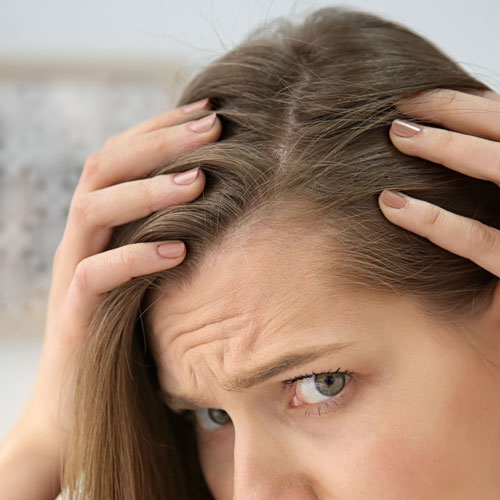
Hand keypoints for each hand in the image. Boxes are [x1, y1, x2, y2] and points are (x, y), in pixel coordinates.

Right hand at [0, 97, 220, 497]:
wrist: (80, 401)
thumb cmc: (130, 331)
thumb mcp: (153, 272)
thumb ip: (173, 234)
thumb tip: (228, 203)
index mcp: (102, 224)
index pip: (122, 157)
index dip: (161, 128)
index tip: (210, 110)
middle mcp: (82, 238)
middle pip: (105, 168)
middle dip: (159, 141)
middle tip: (213, 124)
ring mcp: (73, 273)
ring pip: (94, 211)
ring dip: (147, 190)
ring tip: (199, 180)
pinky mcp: (74, 314)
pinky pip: (96, 275)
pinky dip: (136, 257)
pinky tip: (178, 250)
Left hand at [378, 89, 499, 277]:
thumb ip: (483, 175)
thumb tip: (441, 140)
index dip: (468, 106)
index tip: (417, 98)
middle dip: (459, 112)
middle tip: (402, 109)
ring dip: (451, 149)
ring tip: (397, 135)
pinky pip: (484, 242)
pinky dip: (437, 222)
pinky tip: (392, 206)